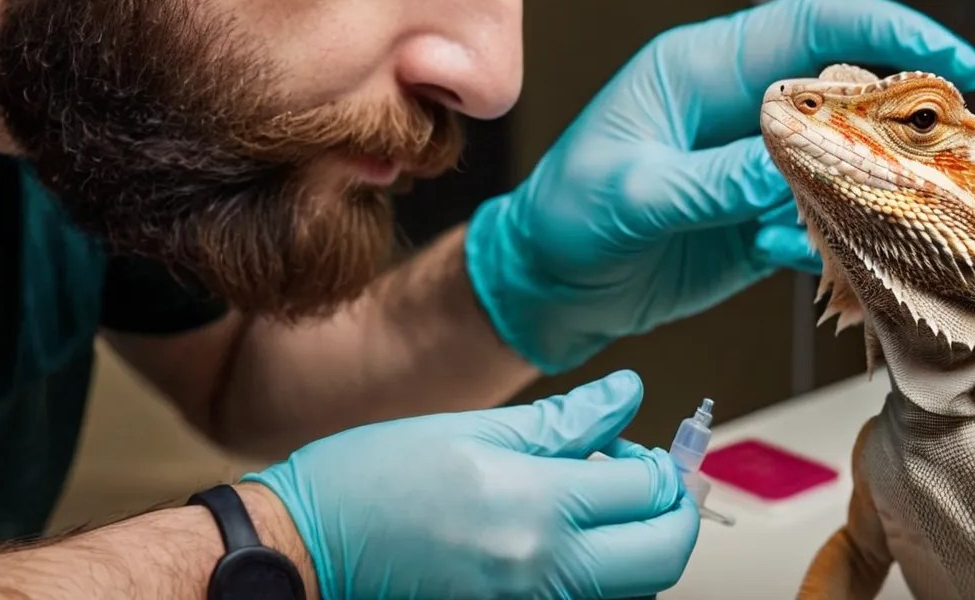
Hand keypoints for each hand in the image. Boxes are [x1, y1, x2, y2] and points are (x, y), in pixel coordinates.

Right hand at [242, 370, 695, 599]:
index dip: (660, 462)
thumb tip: (628, 393)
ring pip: (635, 588)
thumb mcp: (472, 429)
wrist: (304, 549)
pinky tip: (567, 537)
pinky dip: (601, 575)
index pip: (650, 490)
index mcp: (537, 506)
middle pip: (663, 554)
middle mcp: (544, 571)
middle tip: (644, 478)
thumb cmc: (371, 482)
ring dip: (639, 545)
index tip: (641, 445)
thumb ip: (564, 420)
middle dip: (670, 511)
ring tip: (598, 503)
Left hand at [465, 0, 974, 372]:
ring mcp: (755, 165)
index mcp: (703, 70)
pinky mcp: (761, 217)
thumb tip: (793, 168)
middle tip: (943, 161)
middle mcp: (739, 109)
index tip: (953, 64)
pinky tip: (788, 257)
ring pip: (846, 161)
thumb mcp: (630, 194)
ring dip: (869, 193)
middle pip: (846, 92)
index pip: (811, 24)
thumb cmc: (566, 218)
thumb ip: (712, 182)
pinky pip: (823, 219)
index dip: (888, 31)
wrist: (547, 287)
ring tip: (874, 223)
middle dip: (899, 123)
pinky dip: (829, 241)